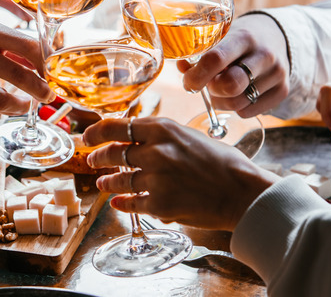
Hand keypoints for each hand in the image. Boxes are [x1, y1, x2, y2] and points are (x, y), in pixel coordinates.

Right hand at [0, 21, 53, 114]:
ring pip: (2, 97)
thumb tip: (48, 57)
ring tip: (29, 105)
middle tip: (49, 95)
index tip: (53, 73)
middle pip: (20, 73)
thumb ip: (14, 45)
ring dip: (22, 105)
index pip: (29, 46)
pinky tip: (11, 107)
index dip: (47, 63)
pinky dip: (5, 109)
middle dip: (41, 89)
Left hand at [84, 117, 278, 231]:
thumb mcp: (190, 135)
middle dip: (98, 157)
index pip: (116, 126)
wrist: (243, 192)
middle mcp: (155, 151)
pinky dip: (121, 202)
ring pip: (118, 180)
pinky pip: (130, 203)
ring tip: (103, 183)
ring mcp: (155, 179)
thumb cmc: (222, 163)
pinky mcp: (159, 204)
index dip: (96, 131)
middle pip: (112, 152)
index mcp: (163, 129)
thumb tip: (136, 137)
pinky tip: (117, 202)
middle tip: (93, 160)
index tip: (88, 136)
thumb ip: (162, 136)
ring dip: (107, 182)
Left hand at [178, 14, 289, 116]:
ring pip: (237, 104)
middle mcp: (264, 55)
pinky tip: (236, 94)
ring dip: (220, 102)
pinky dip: (235, 108)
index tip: (189, 82)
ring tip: (220, 90)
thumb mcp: (221, 38)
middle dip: (211, 90)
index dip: (197, 75)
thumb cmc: (239, 41)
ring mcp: (277, 74)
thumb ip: (199, 54)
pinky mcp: (283, 91)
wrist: (276, 38)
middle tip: (208, 85)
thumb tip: (182, 69)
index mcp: (244, 37)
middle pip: (230, 85)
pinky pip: (248, 112)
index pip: (216, 59)